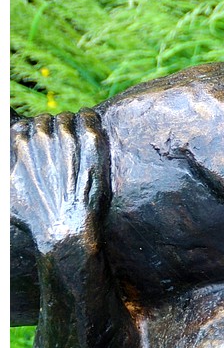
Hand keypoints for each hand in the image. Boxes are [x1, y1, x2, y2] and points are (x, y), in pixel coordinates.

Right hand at [10, 109, 108, 252]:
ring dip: (71, 125)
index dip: (35, 136)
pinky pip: (90, 119)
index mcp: (18, 145)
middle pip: (46, 120)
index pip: (25, 127)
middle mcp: (41, 137)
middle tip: (63, 147)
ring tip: (78, 138)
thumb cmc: (35, 217)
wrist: (66, 229)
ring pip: (67, 118)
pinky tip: (91, 125)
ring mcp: (67, 138)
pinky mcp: (90, 143)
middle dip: (52, 130)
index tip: (43, 147)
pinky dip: (90, 118)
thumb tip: (5, 166)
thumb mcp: (6, 192)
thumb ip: (5, 171)